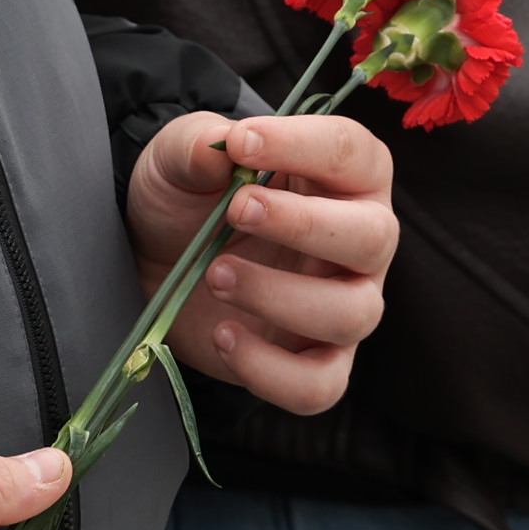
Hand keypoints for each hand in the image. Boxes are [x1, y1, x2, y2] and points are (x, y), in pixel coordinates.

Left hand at [127, 110, 397, 414]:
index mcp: (345, 174)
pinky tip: (225, 336)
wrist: (154, 260)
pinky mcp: (316, 362)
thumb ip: (196, 144)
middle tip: (236, 212)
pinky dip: (271, 370)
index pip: (353, 151)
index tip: (242, 144)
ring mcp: (345, 304)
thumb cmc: (189, 197)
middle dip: (305, 225)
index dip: (304, 145)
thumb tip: (219, 147)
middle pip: (374, 237)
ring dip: (280, 296)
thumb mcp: (178, 157)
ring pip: (353, 313)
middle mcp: (362, 240)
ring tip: (216, 276)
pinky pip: (321, 385)